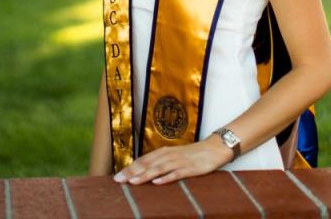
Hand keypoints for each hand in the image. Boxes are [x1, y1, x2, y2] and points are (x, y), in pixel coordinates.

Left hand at [113, 135, 231, 185]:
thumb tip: (144, 172)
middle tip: (118, 180)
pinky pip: (176, 173)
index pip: (143, 160)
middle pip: (147, 164)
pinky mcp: (189, 168)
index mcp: (164, 152)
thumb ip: (160, 163)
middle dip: (132, 172)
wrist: (213, 148)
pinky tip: (157, 183)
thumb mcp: (174, 157)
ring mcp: (179, 161)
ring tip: (132, 182)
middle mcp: (169, 155)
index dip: (129, 168)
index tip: (116, 176)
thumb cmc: (192, 155)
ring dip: (145, 175)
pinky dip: (166, 178)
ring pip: (159, 168)